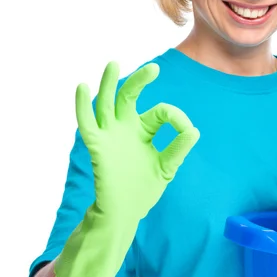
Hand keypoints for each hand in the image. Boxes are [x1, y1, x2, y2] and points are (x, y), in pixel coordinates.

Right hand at [55, 61, 199, 276]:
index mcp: (144, 130)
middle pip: (129, 96)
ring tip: (113, 64)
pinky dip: (82, 105)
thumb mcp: (166, 167)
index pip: (161, 112)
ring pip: (106, 103)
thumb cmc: (144, 189)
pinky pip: (87, 123)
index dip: (177, 117)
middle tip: (154, 69)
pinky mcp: (98, 146)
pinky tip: (83, 88)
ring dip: (109, 84)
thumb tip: (194, 130)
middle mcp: (126, 128)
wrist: (125, 212)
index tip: (188, 130)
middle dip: (140, 80)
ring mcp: (111, 135)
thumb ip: (178, 149)